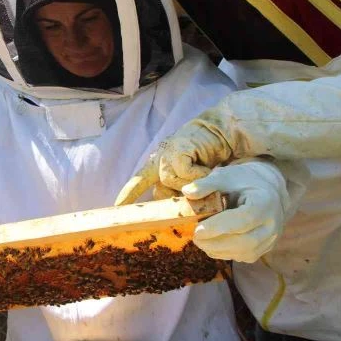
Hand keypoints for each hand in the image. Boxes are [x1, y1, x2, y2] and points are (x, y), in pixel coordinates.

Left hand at [115, 120, 231, 204]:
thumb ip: (183, 190)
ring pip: (170, 182)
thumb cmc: (211, 155)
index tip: (116, 206)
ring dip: (191, 185)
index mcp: (160, 164)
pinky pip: (184, 174)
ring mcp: (166, 154)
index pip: (140, 181)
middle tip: (193, 197)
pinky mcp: (176, 150)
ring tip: (206, 177)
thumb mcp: (194, 178)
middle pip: (159, 191)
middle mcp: (159, 159)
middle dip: (174, 198)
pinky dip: (199, 176)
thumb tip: (177, 208)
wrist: (223, 132)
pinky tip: (208, 169)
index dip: (129, 194)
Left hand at [182, 160, 287, 262]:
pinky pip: (244, 256)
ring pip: (245, 253)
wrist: (266, 190)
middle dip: (217, 243)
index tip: (197, 230)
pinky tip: (212, 245)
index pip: (244, 219)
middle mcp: (272, 224)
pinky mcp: (264, 248)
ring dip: (219, 251)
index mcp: (265, 202)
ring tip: (201, 242)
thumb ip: (207, 184)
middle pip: (246, 241)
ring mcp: (270, 239)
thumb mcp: (226, 176)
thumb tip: (187, 192)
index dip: (219, 227)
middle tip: (195, 239)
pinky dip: (226, 254)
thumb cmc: (243, 181)